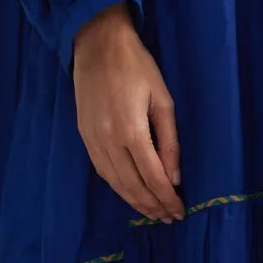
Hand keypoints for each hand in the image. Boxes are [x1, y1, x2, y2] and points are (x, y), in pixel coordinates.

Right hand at [69, 3, 183, 223]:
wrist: (97, 45)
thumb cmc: (137, 67)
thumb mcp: (163, 100)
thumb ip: (169, 142)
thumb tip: (174, 178)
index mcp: (131, 130)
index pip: (152, 176)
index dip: (166, 198)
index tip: (179, 211)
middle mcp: (108, 141)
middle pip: (132, 185)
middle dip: (152, 205)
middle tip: (169, 217)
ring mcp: (92, 140)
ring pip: (114, 182)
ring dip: (134, 201)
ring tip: (152, 213)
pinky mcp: (83, 136)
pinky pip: (102, 170)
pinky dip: (117, 187)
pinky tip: (130, 194)